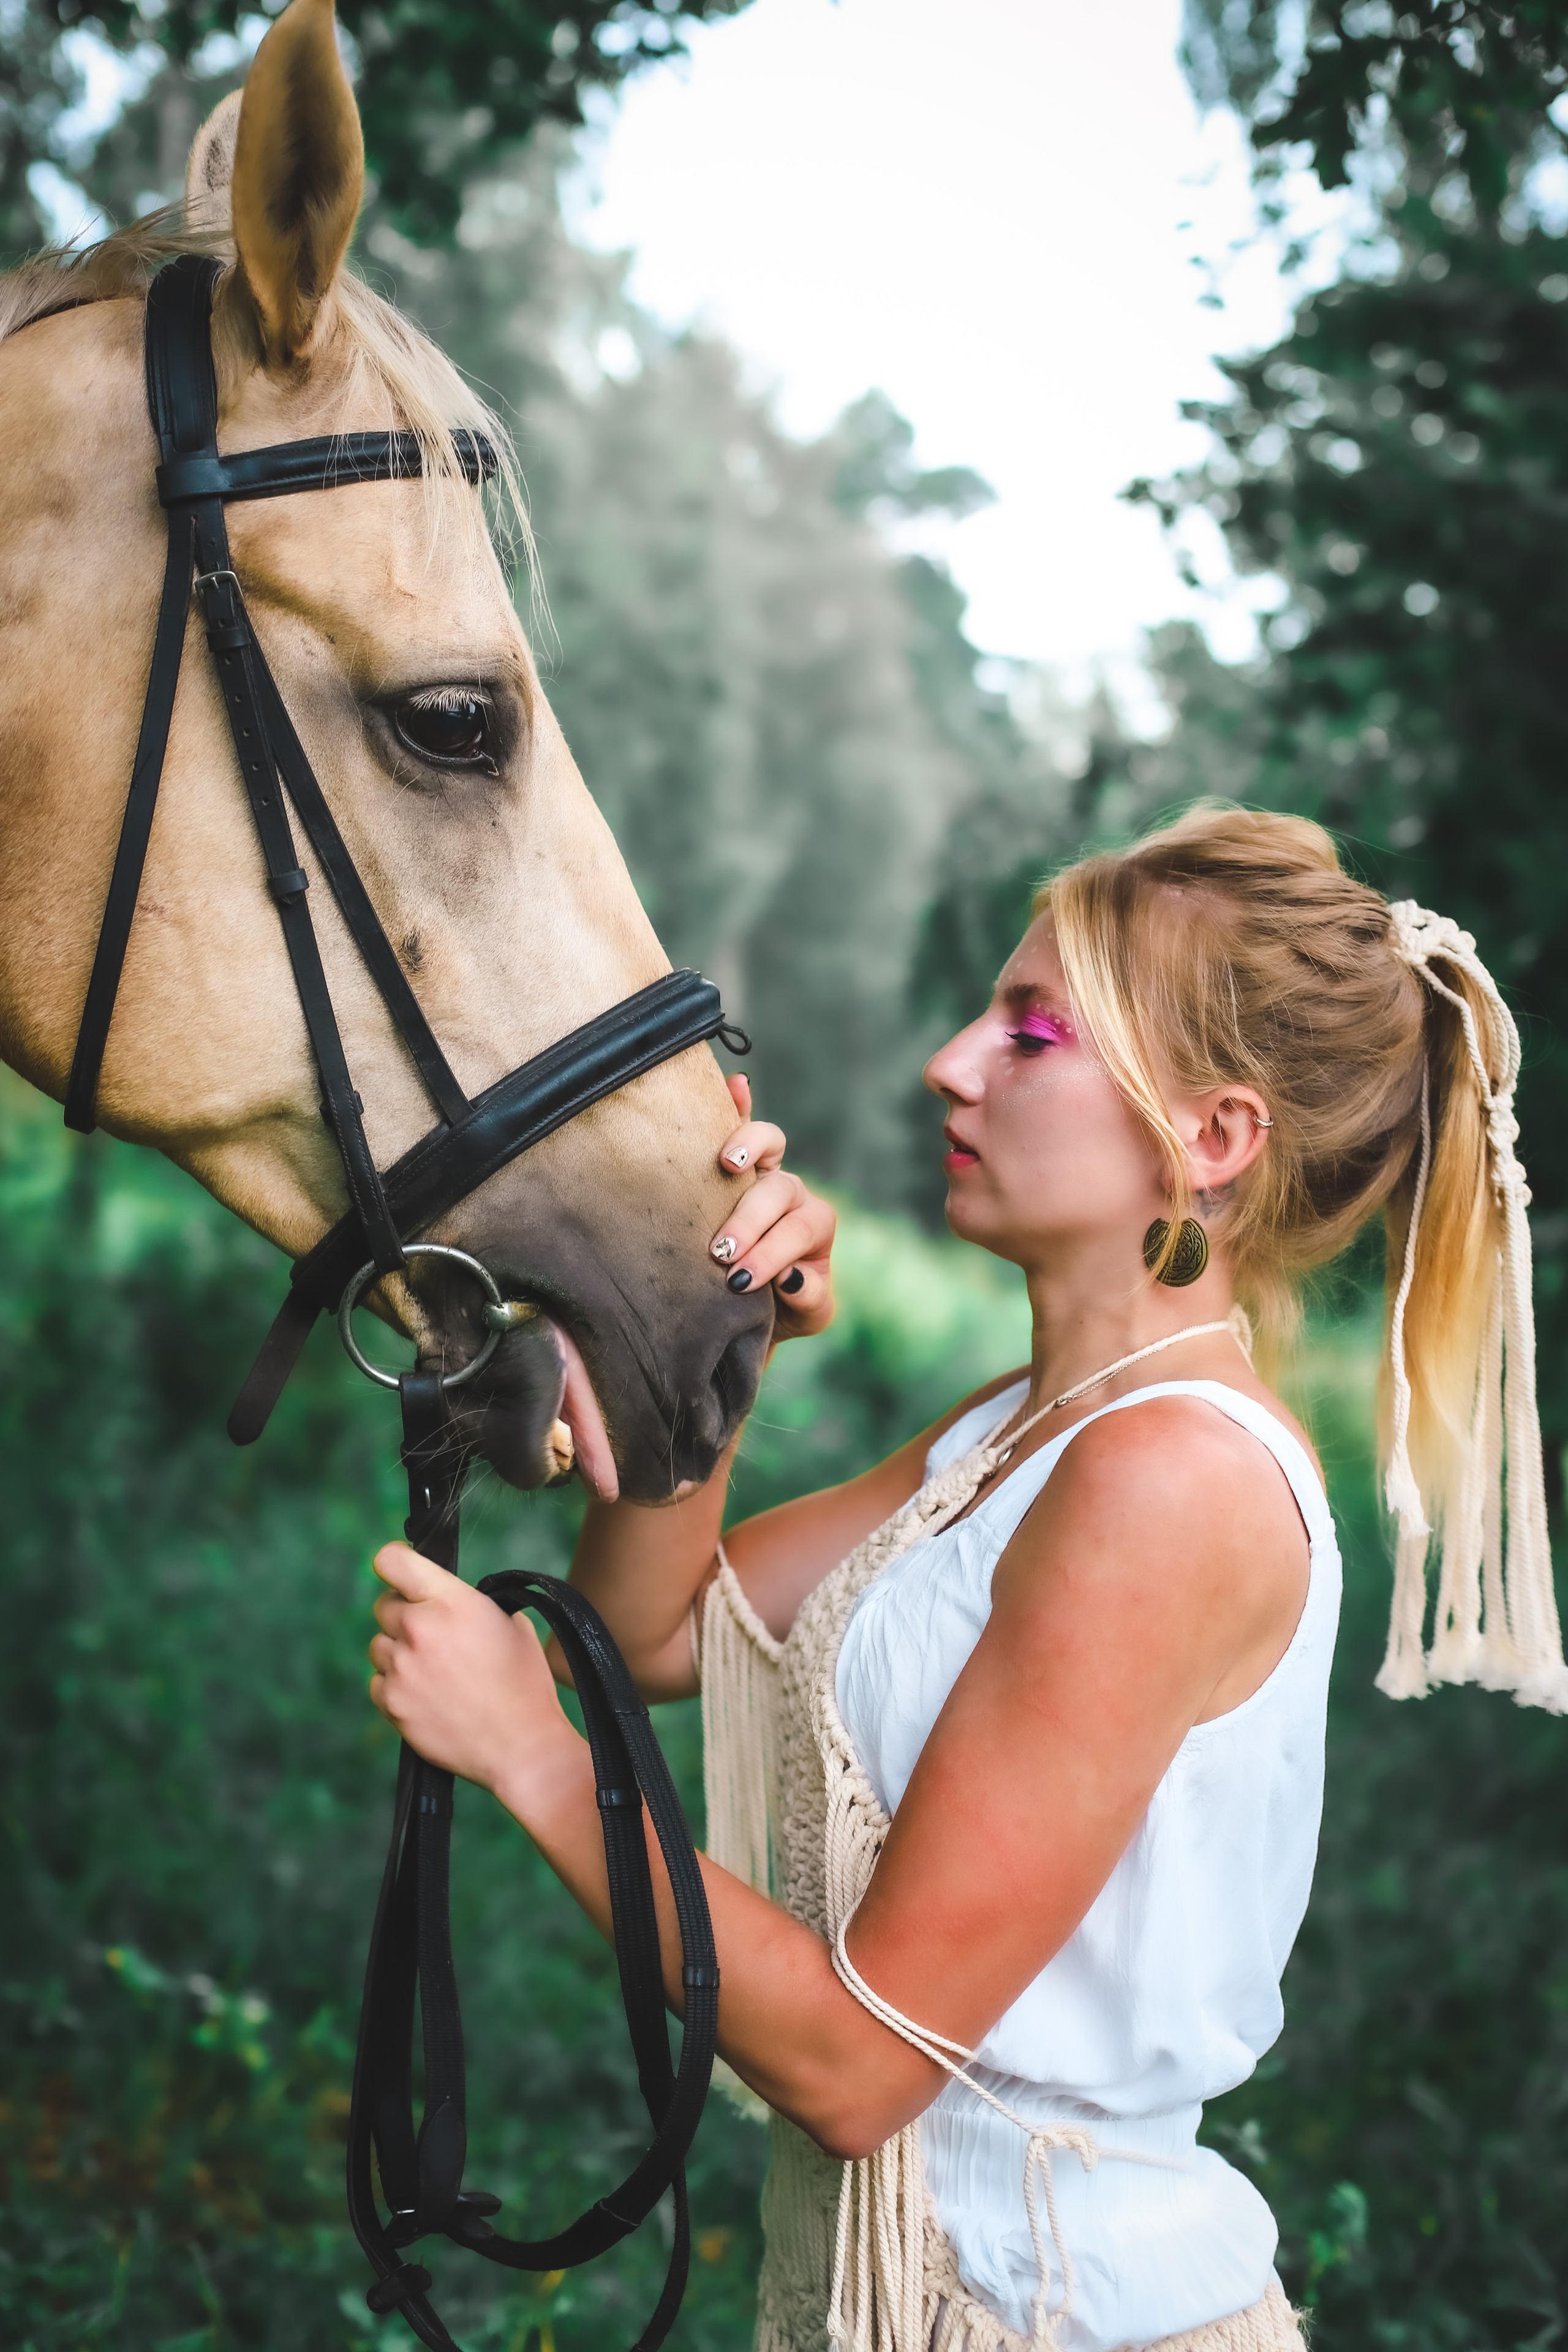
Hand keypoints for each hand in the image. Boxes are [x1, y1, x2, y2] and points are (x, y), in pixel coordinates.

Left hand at [368, 1544, 578, 1802]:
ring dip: (399, 1651)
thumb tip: (443, 1598)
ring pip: (379, 1645)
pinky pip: (378, 1681)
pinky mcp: (391, 1704)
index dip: (395, 1562)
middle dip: (405, 1614)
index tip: (403, 1572)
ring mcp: (401, 1669)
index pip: (392, 1561)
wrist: (521, 1746)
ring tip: (435, 1671)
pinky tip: (428, 1695)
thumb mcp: (510, 1623)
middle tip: (433, 1634)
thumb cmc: (524, 1683)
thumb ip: (468, 1602)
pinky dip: (396, 1685)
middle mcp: (419, 1631)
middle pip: (383, 1605)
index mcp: (451, 1602)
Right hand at [712, 1074, 835, 1339]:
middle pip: (780, 1189)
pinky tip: (737, 1083)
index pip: (798, 1230)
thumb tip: (792, 1276)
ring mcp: (763, 1172)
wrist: (750, 1308)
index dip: (772, 1252)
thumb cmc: (781, 1311)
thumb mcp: (807, 1314)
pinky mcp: (734, 1163)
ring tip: (728, 1164)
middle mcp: (792, 1193)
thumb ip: (809, 1298)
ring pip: (767, 1144)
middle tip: (722, 1251)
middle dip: (750, 1219)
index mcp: (815, 1225)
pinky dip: (738, 1102)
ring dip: (748, 1146)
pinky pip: (740, 1123)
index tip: (740, 1281)